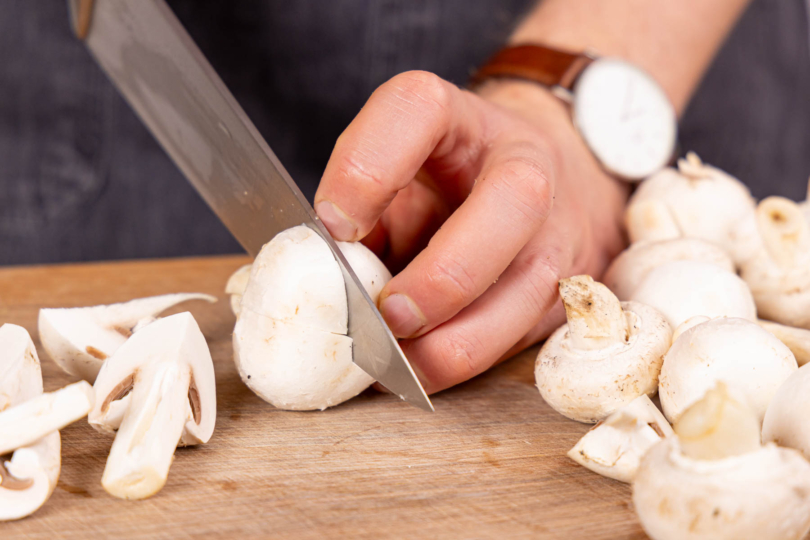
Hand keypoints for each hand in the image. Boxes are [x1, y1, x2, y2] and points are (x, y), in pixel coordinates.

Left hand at [315, 71, 628, 393]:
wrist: (548, 180)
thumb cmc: (452, 179)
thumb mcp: (401, 175)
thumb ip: (368, 214)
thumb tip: (328, 283)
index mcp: (462, 120)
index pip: (417, 109)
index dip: (366, 169)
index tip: (333, 228)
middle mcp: (524, 165)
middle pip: (512, 201)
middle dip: (442, 277)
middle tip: (388, 317)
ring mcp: (558, 229)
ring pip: (529, 291)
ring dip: (453, 345)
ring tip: (396, 364)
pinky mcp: (570, 288)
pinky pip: (523, 338)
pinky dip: (466, 363)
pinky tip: (423, 367)